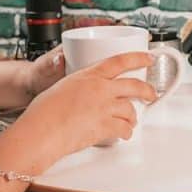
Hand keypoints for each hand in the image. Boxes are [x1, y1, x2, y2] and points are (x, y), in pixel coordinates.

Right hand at [17, 52, 157, 165]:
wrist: (40, 132)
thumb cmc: (43, 112)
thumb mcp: (62, 87)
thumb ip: (80, 87)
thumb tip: (85, 93)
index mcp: (89, 75)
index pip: (120, 61)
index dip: (138, 58)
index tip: (148, 58)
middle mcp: (100, 89)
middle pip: (134, 85)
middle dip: (147, 90)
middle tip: (151, 94)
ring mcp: (104, 108)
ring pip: (131, 109)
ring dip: (133, 116)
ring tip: (131, 120)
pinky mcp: (105, 127)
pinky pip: (124, 129)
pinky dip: (126, 132)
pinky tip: (124, 133)